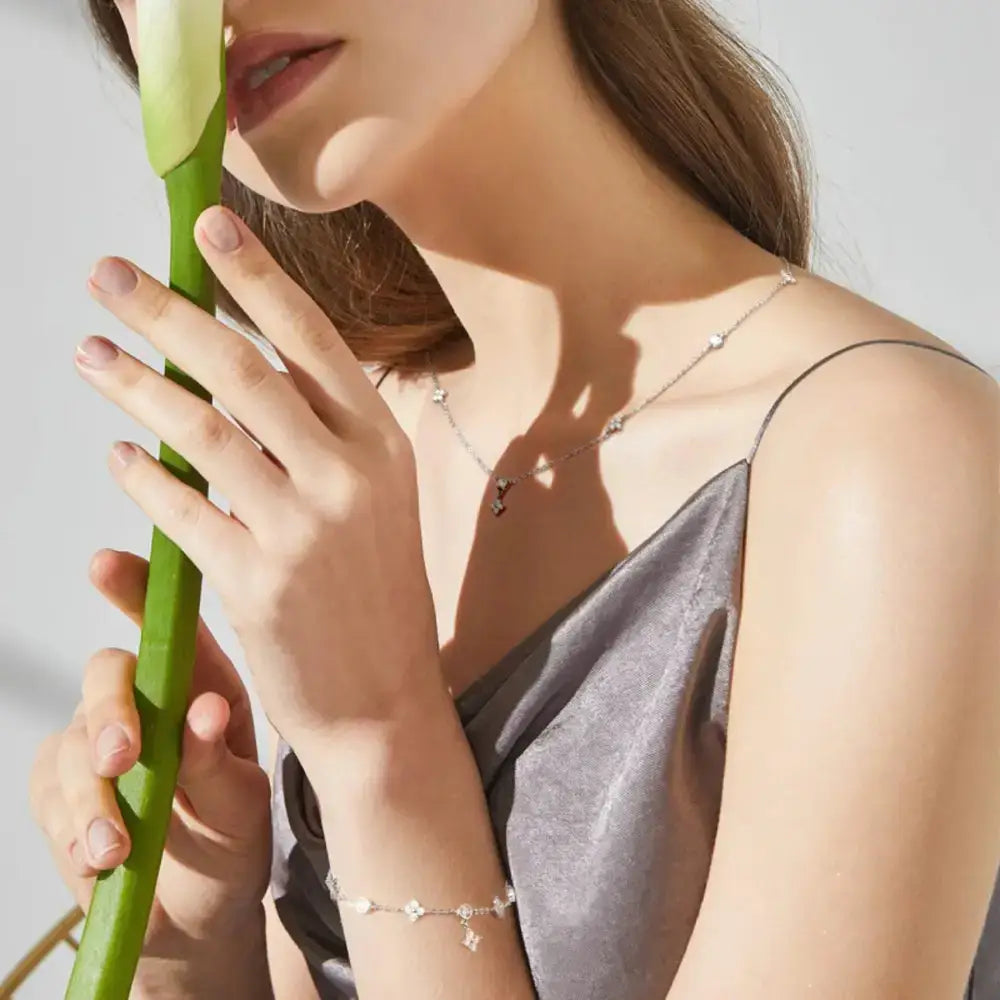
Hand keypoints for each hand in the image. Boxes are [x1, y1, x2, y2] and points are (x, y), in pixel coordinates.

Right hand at [28, 548, 270, 957]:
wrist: (199, 916)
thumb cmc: (234, 844)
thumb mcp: (243, 809)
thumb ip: (220, 764)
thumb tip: (200, 712)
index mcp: (204, 689)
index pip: (170, 628)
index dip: (136, 591)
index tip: (106, 565)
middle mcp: (150, 706)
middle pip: (107, 674)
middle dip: (109, 713)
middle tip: (122, 758)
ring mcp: (101, 746)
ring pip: (71, 742)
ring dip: (92, 798)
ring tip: (121, 848)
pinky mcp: (64, 793)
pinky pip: (50, 796)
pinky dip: (74, 830)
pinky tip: (102, 861)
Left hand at [74, 205, 443, 756]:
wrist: (385, 699)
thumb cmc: (376, 594)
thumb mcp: (374, 503)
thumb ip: (320, 440)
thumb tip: (231, 378)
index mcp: (382, 446)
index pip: (313, 339)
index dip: (255, 277)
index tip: (207, 226)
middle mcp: (348, 477)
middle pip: (242, 371)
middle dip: (167, 312)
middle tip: (109, 276)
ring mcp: (303, 531)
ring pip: (201, 432)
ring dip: (135, 384)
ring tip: (90, 354)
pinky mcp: (254, 584)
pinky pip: (180, 509)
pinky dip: (141, 476)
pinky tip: (117, 454)